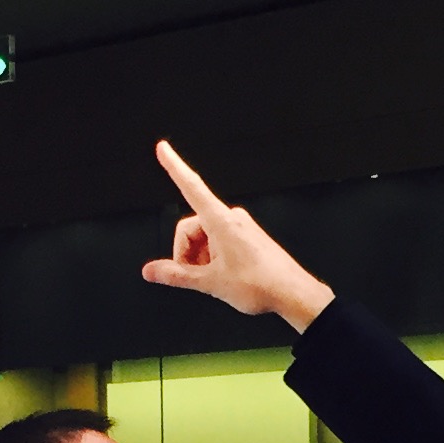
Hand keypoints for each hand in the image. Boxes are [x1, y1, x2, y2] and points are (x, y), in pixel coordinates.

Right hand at [138, 143, 336, 330]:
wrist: (292, 293)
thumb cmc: (261, 284)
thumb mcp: (211, 282)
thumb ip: (177, 275)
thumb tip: (151, 270)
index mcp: (221, 221)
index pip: (191, 186)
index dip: (174, 166)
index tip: (163, 148)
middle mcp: (231, 218)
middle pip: (191, 226)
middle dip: (187, 252)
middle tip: (195, 276)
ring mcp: (240, 227)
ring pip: (204, 236)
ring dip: (201, 257)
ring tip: (214, 278)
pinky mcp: (247, 236)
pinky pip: (219, 241)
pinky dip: (213, 257)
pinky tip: (223, 275)